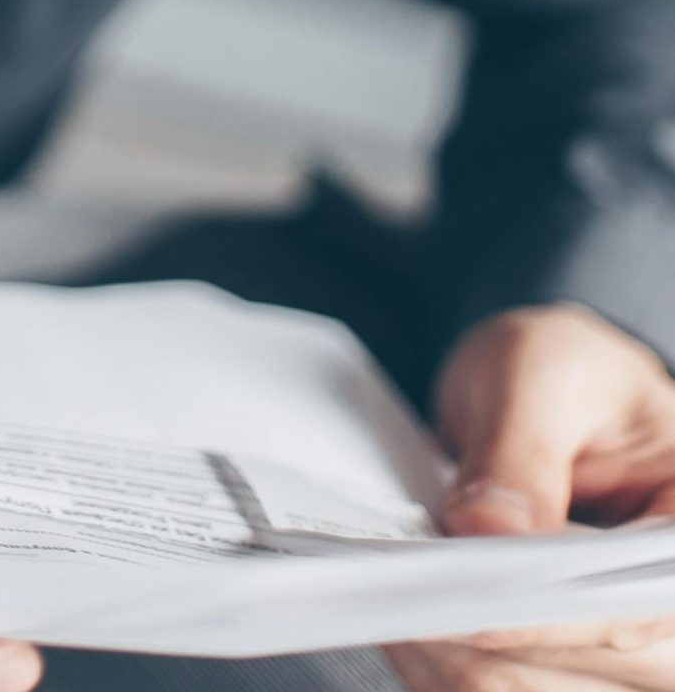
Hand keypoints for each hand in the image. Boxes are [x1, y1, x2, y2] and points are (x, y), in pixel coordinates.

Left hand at [386, 304, 674, 691]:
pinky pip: (506, 687)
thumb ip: (521, 449)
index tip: (453, 607)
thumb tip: (485, 528)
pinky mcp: (573, 665)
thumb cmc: (568, 374)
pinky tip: (404, 623)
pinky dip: (447, 665)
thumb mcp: (543, 374)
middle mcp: (671, 616)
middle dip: (480, 639)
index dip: (541, 620)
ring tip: (387, 599)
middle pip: (579, 673)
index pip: (628, 610)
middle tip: (388, 593)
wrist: (557, 394)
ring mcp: (628, 652)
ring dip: (452, 658)